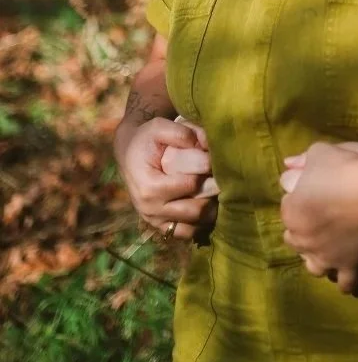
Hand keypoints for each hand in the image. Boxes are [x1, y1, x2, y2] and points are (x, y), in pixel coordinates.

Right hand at [115, 117, 216, 239]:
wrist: (130, 154)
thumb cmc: (147, 139)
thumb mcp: (159, 127)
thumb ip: (182, 133)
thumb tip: (205, 143)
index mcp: (150, 188)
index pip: (190, 185)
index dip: (207, 171)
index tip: (215, 160)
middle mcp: (150, 210)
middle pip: (196, 210)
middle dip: (213, 194)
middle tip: (223, 178)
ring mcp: (155, 221)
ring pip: (194, 226)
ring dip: (210, 211)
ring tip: (217, 191)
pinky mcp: (161, 226)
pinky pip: (187, 234)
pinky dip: (200, 224)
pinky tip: (208, 205)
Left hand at [279, 142, 357, 293]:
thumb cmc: (349, 167)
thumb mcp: (320, 152)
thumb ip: (302, 161)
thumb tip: (288, 165)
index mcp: (292, 211)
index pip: (287, 203)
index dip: (301, 194)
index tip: (316, 187)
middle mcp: (303, 239)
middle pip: (294, 238)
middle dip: (304, 228)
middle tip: (323, 214)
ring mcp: (326, 257)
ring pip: (313, 266)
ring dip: (318, 256)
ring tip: (330, 244)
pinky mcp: (351, 267)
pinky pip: (345, 283)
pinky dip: (345, 278)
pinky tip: (349, 268)